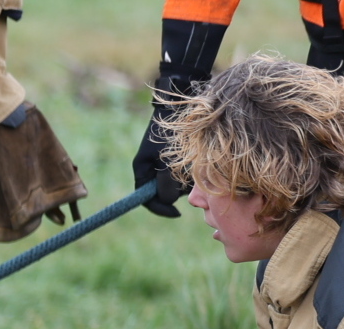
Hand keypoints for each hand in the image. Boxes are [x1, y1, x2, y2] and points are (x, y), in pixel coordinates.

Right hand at [133, 78, 198, 218]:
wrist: (181, 100)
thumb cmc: (172, 127)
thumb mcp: (167, 156)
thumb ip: (166, 180)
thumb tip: (168, 200)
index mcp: (141, 169)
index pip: (146, 199)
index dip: (161, 208)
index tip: (177, 213)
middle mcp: (151, 168)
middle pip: (163, 193)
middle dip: (177, 192)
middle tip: (193, 182)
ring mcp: (164, 163)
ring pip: (176, 184)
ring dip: (187, 181)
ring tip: (199, 165)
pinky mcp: (176, 157)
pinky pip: (184, 173)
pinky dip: (193, 171)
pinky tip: (202, 159)